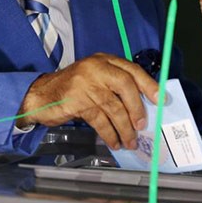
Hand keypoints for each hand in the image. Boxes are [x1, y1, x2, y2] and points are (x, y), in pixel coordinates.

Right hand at [18, 53, 159, 149]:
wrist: (40, 95)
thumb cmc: (72, 89)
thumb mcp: (94, 79)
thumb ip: (114, 86)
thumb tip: (143, 107)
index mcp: (103, 60)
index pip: (131, 70)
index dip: (149, 85)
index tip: (161, 100)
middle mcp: (95, 68)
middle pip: (125, 85)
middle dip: (137, 108)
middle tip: (142, 126)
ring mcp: (85, 83)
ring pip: (113, 106)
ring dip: (124, 127)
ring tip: (130, 141)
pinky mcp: (76, 100)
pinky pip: (99, 119)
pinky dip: (109, 133)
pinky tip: (114, 141)